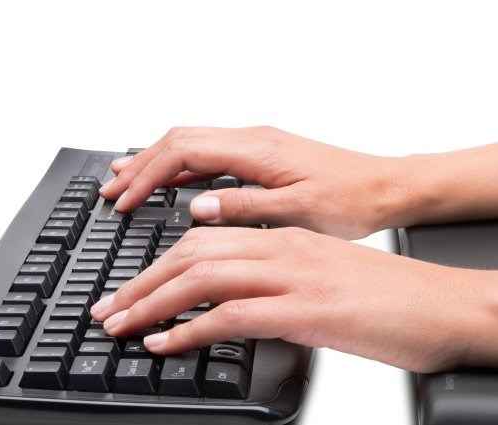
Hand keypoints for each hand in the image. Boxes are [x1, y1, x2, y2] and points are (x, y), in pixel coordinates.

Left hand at [89, 226, 487, 373]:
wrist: (451, 306)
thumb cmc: (401, 301)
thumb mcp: (334, 283)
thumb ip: (289, 286)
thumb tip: (251, 310)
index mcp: (292, 238)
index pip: (208, 237)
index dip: (161, 263)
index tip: (134, 289)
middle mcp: (288, 247)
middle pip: (192, 250)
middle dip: (141, 281)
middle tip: (109, 310)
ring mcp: (297, 275)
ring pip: (202, 275)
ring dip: (152, 302)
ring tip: (121, 327)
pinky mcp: (309, 308)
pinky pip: (232, 313)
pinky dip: (190, 329)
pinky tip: (167, 344)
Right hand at [99, 126, 418, 239]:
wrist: (386, 188)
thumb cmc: (351, 202)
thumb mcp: (298, 212)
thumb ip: (244, 207)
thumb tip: (196, 208)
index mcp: (257, 150)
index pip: (184, 151)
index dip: (147, 175)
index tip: (123, 200)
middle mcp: (254, 140)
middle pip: (180, 141)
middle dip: (141, 165)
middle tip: (111, 192)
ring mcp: (258, 145)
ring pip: (192, 144)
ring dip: (157, 162)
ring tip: (127, 184)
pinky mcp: (264, 156)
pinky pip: (210, 153)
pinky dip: (181, 166)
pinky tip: (171, 182)